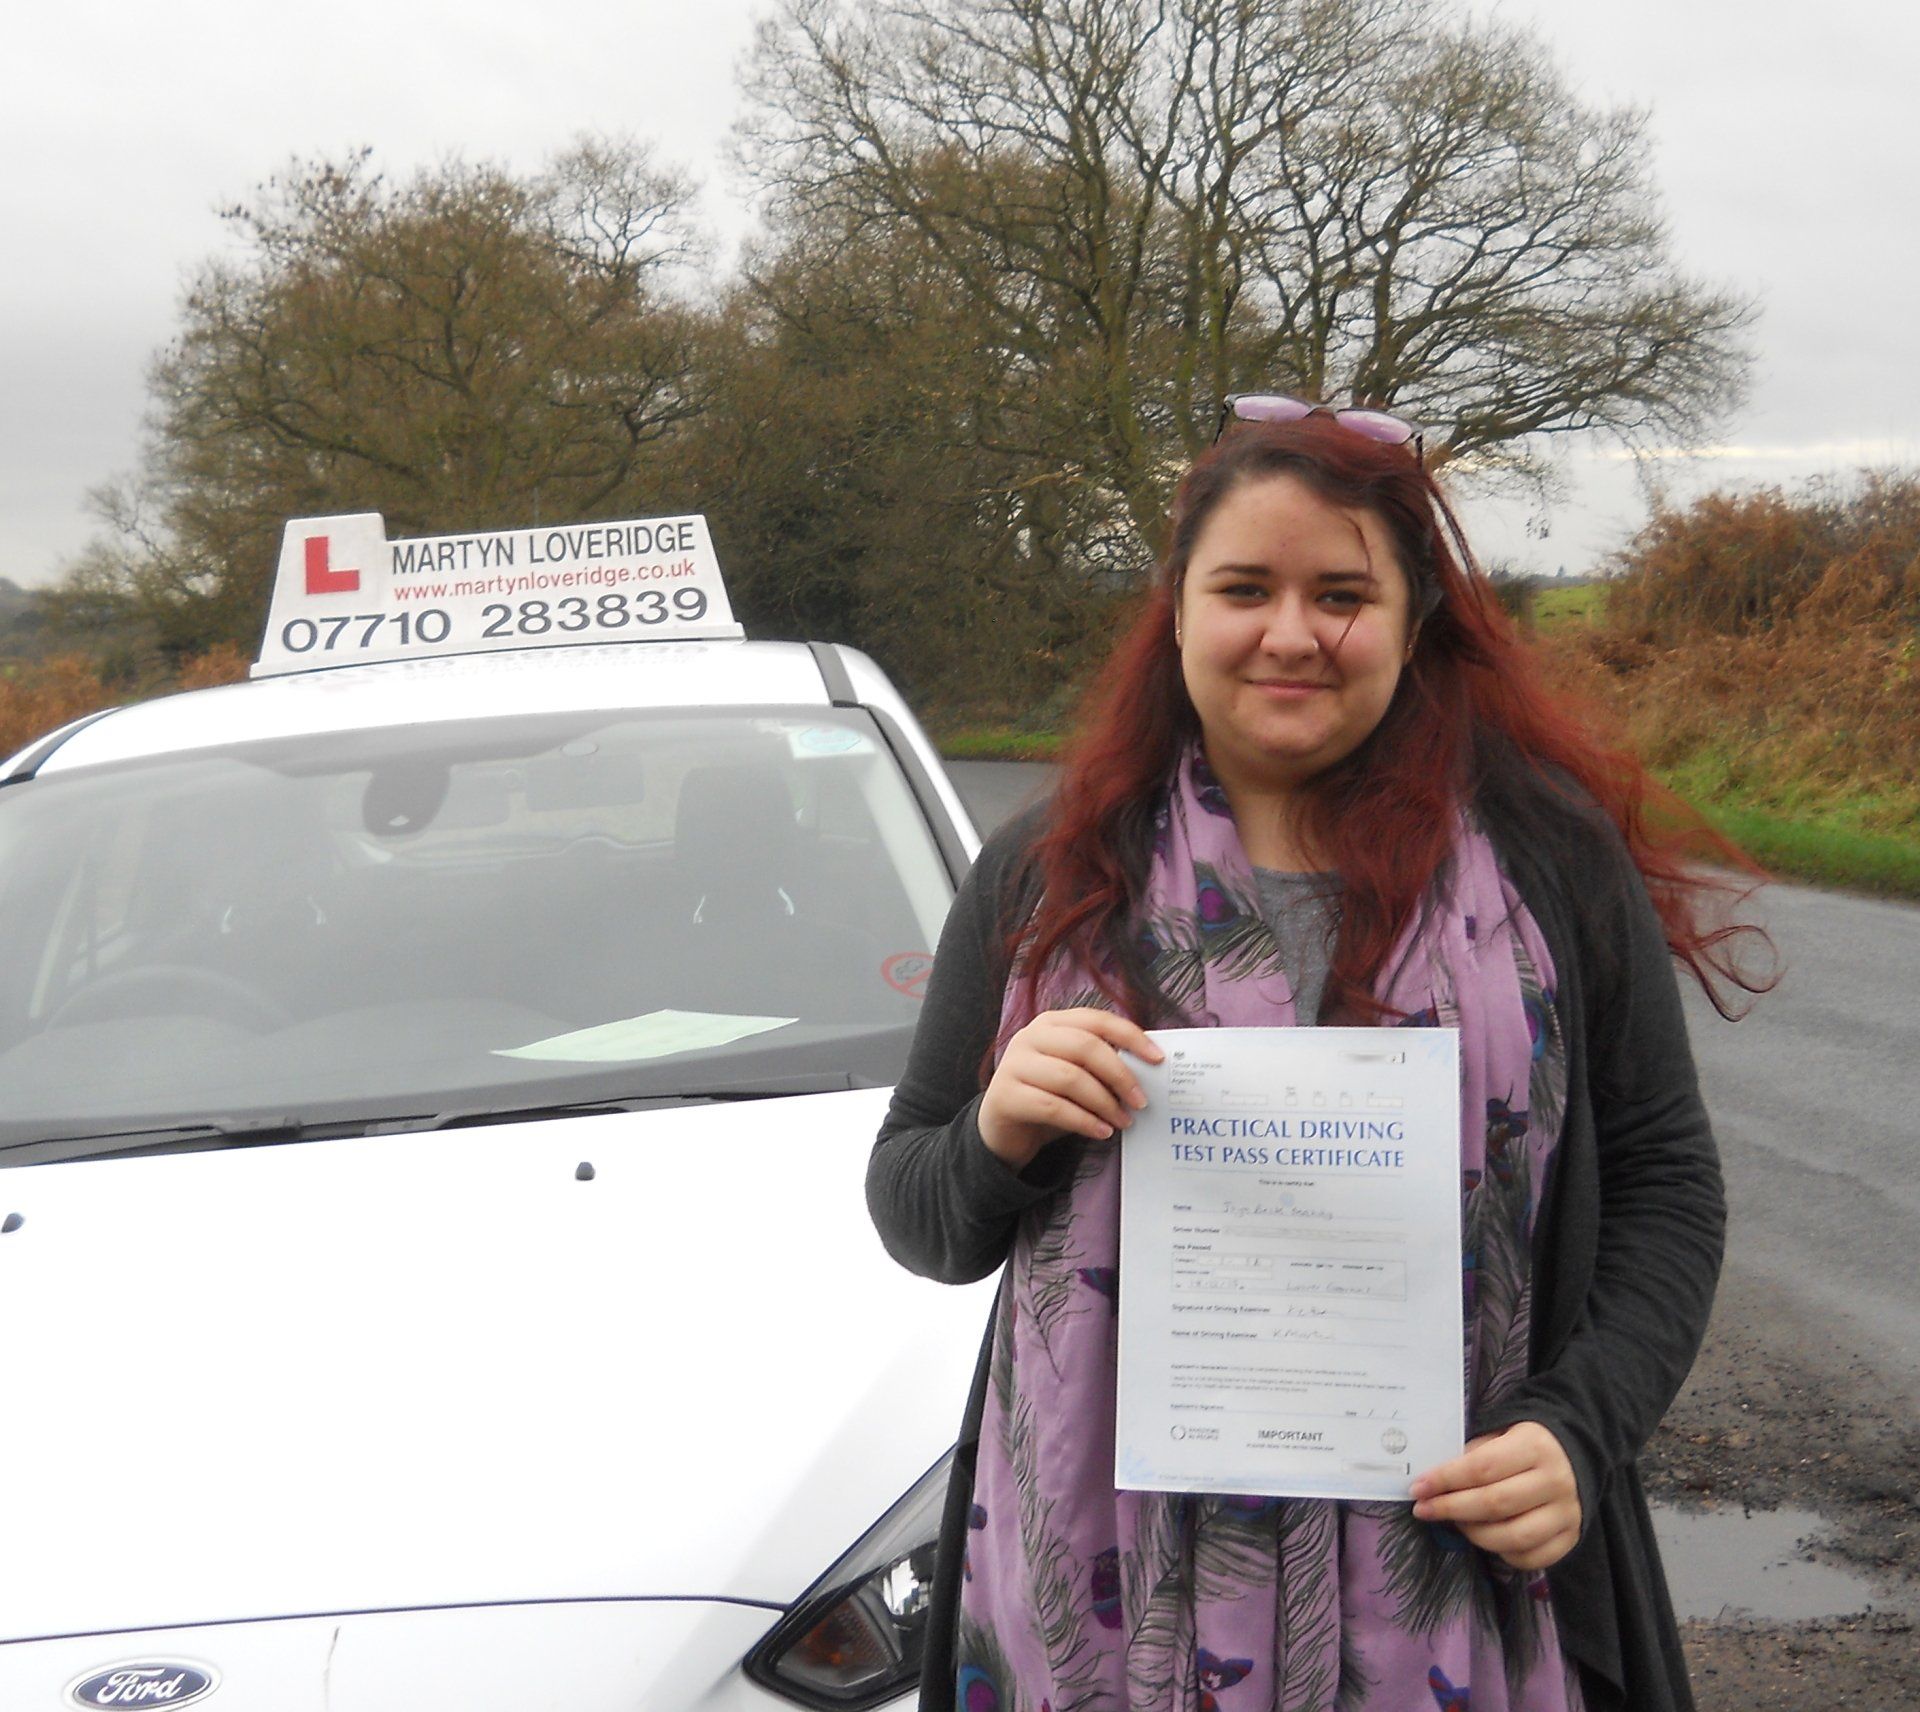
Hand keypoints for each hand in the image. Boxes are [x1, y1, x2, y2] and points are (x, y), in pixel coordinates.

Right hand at [978, 1008, 1163, 1170]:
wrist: (1003, 1129)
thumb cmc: (1047, 1096)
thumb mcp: (1075, 1074)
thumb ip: (1101, 1065)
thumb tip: (1147, 1070)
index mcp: (1051, 1023)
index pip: (1096, 1020)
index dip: (1130, 1036)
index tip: (1158, 1059)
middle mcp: (1030, 1037)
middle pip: (1085, 1047)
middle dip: (1120, 1075)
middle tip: (1141, 1101)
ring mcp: (1014, 1064)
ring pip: (1070, 1078)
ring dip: (1104, 1103)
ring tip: (1123, 1121)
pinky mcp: (1005, 1096)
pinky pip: (1053, 1107)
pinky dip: (1084, 1121)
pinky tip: (1101, 1131)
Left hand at [1408, 1421, 1581, 1570]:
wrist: (1572, 1458)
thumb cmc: (1522, 1445)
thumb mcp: (1499, 1435)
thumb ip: (1472, 1455)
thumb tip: (1433, 1482)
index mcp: (1535, 1446)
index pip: (1482, 1468)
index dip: (1446, 1480)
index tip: (1418, 1487)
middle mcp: (1555, 1481)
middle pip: (1495, 1504)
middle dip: (1451, 1509)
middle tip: (1424, 1510)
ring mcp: (1567, 1514)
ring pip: (1513, 1537)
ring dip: (1473, 1534)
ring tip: (1453, 1523)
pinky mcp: (1570, 1539)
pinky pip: (1530, 1558)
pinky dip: (1501, 1553)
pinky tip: (1484, 1538)